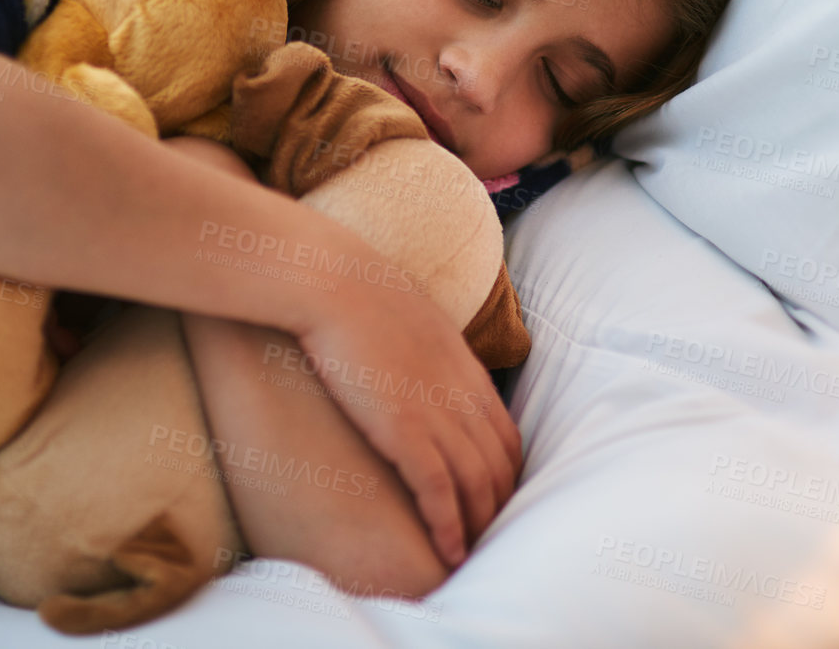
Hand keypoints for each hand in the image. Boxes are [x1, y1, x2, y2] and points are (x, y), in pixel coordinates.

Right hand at [294, 285, 522, 568]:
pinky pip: (439, 490)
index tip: (492, 503)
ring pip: (478, 484)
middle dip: (499, 510)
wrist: (331, 281)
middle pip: (500, 467)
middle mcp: (462, 395)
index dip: (506, 477)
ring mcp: (435, 412)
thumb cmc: (358, 294)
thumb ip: (426, 353)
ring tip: (473, 558)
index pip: (507, 437)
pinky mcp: (403, 428)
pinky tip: (448, 552)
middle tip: (486, 543)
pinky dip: (449, 526)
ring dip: (479, 528)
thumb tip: (414, 367)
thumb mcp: (411, 321)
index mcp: (465, 370)